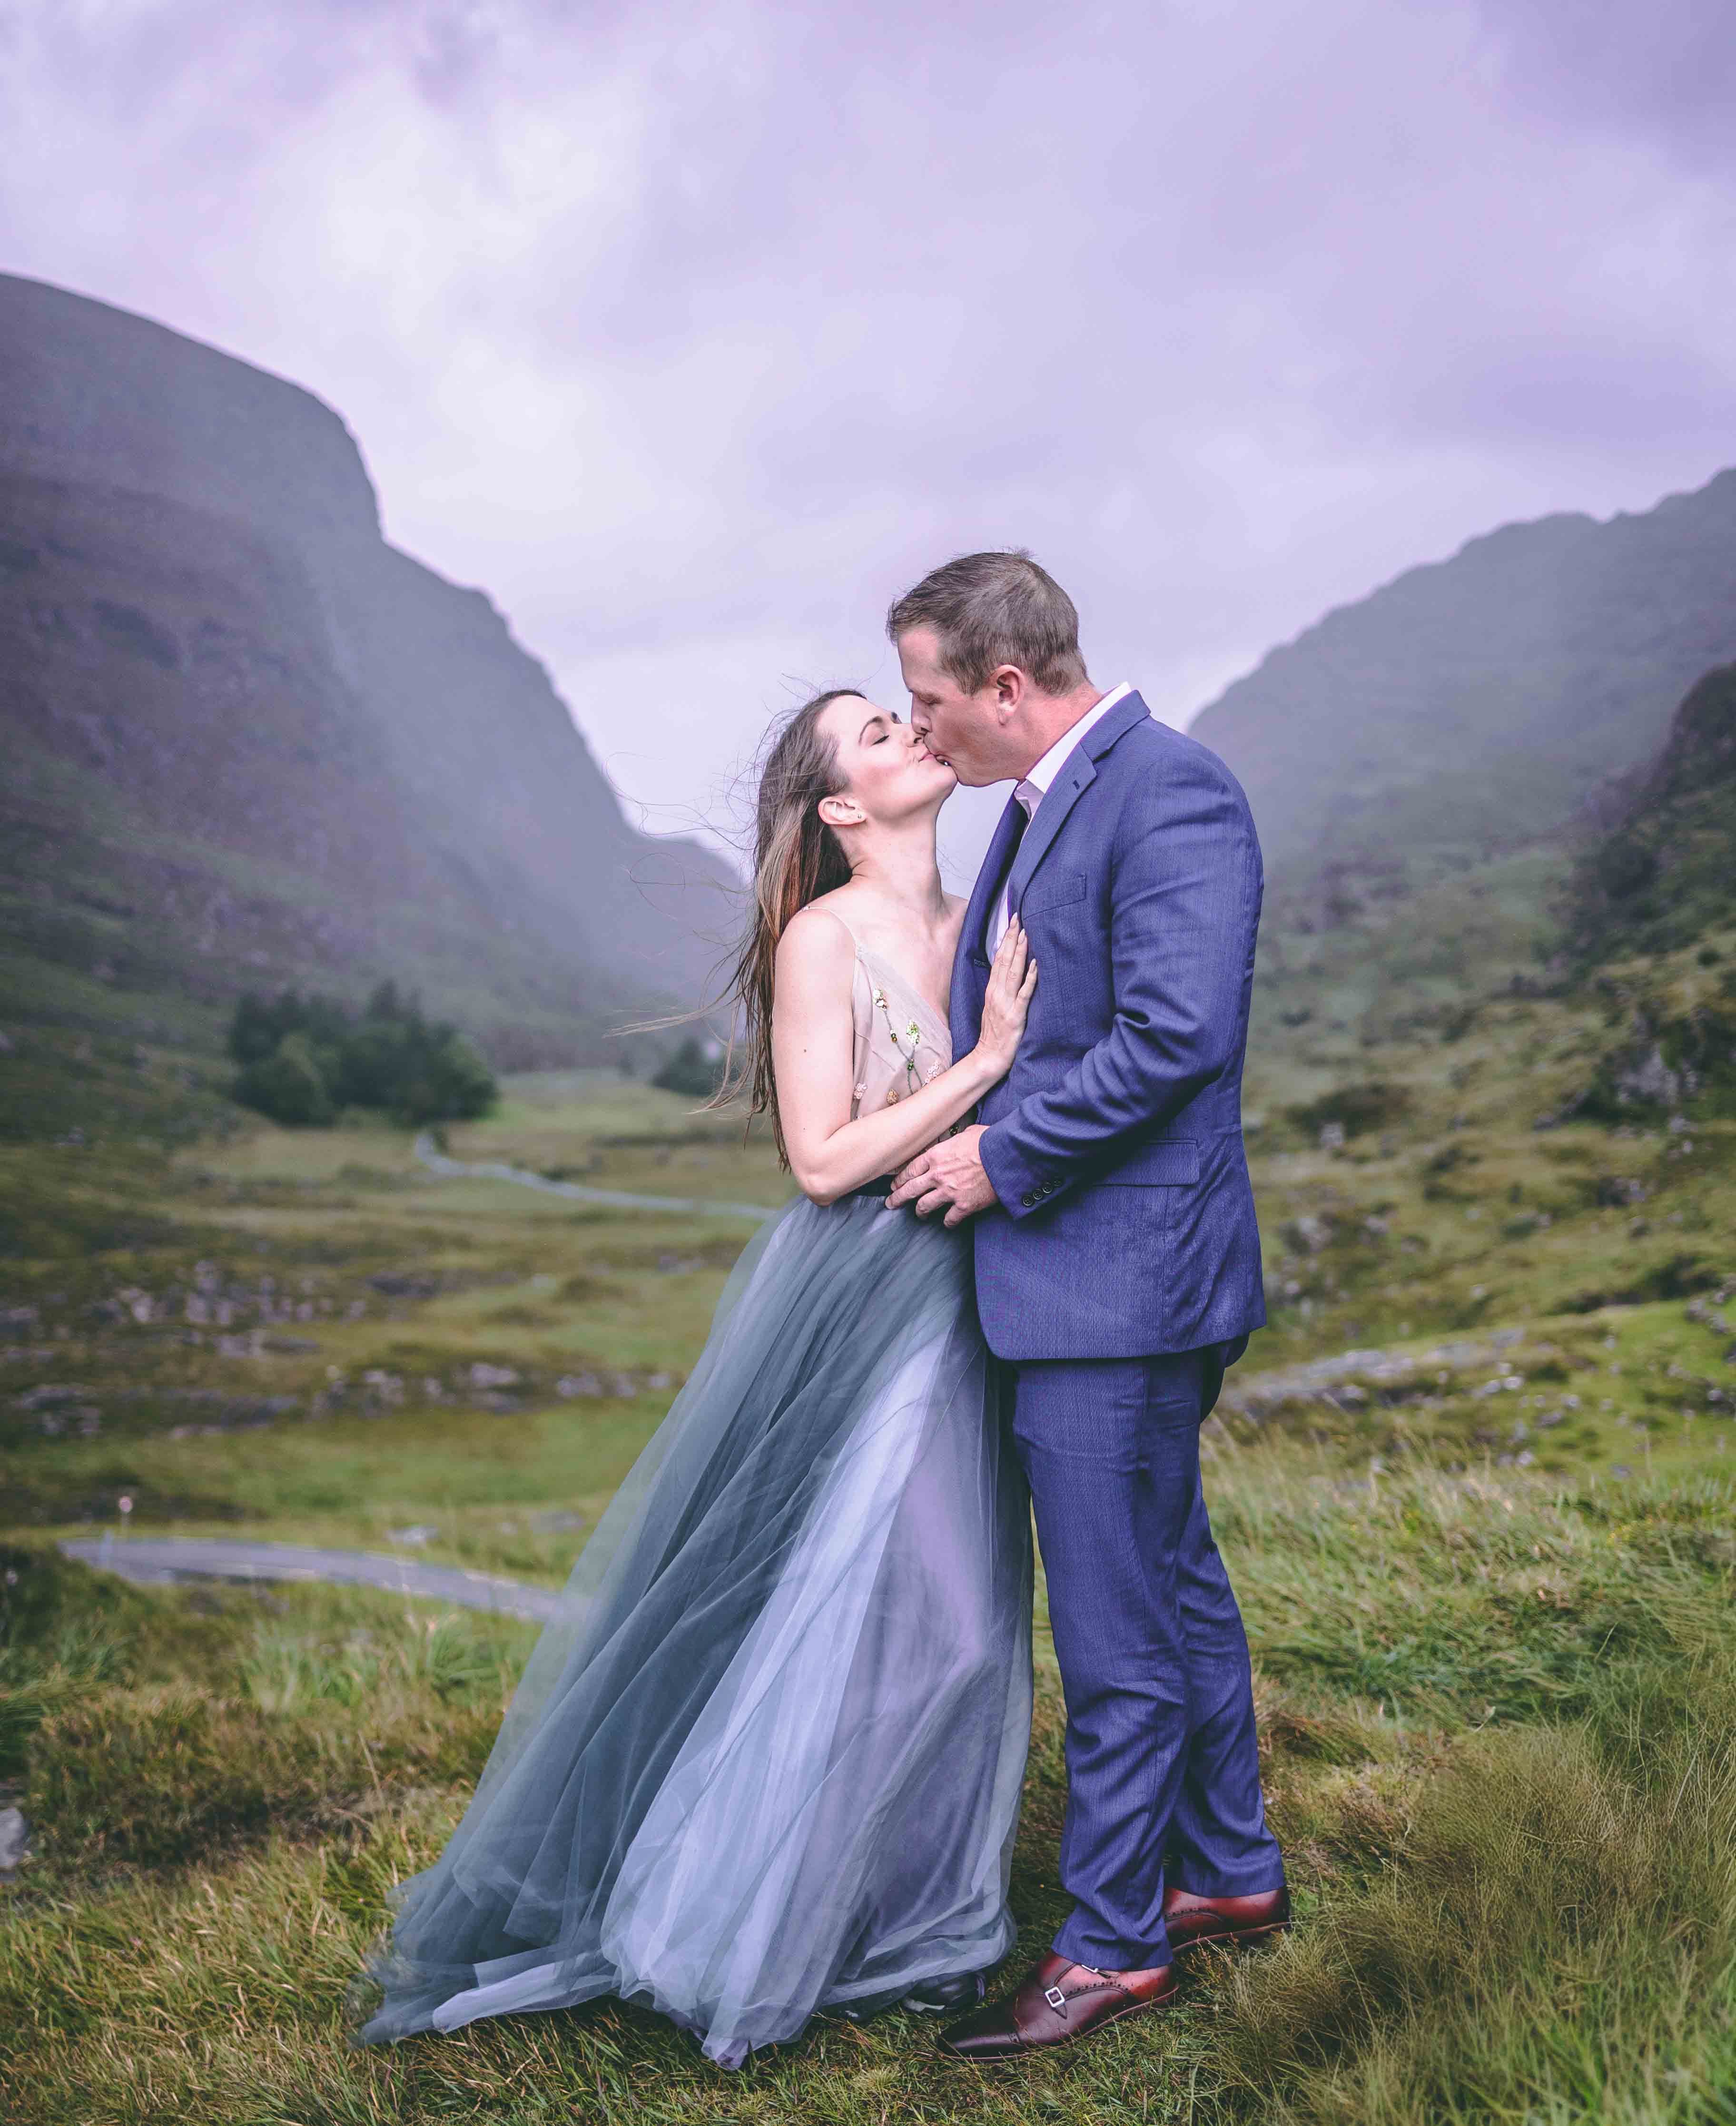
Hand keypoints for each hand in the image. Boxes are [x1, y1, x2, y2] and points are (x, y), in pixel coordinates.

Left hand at [887, 1123, 997, 1225]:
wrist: (1005, 1156)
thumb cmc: (989, 1141)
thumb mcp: (966, 1133)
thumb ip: (954, 1142)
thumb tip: (956, 1142)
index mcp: (936, 1155)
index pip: (910, 1170)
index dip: (900, 1179)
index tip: (895, 1184)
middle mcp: (938, 1175)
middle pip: (910, 1189)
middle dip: (897, 1198)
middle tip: (891, 1203)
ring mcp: (949, 1192)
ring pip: (924, 1206)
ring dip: (920, 1212)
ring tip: (919, 1215)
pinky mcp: (963, 1206)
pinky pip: (949, 1219)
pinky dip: (947, 1222)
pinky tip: (947, 1222)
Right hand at [975, 917, 1037, 1076]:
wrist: (987, 1058)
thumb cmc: (994, 1034)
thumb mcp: (993, 1007)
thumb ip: (1000, 989)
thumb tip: (1007, 971)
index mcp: (992, 990)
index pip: (999, 959)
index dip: (1005, 939)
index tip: (1012, 921)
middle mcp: (997, 993)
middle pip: (1004, 960)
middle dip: (1012, 938)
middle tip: (1018, 917)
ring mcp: (1005, 1004)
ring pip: (1013, 972)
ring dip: (1020, 951)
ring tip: (1026, 933)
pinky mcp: (1015, 1015)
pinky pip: (1024, 993)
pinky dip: (1030, 977)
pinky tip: (1035, 964)